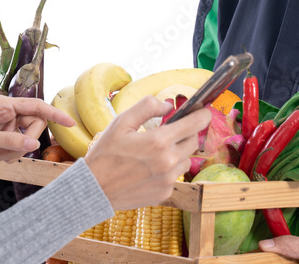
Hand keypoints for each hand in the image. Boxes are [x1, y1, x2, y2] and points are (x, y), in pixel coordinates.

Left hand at [0, 95, 74, 164]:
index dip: (54, 114)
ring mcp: (5, 125)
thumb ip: (9, 141)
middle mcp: (7, 112)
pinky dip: (6, 155)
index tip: (70, 122)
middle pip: (33, 126)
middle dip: (24, 142)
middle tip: (9, 150)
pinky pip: (15, 148)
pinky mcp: (1, 137)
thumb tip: (34, 146)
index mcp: (4, 104)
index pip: (36, 107)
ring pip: (24, 140)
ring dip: (11, 151)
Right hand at [84, 95, 211, 210]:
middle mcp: (168, 162)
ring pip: (186, 160)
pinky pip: (176, 176)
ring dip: (178, 152)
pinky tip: (150, 168)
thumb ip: (147, 107)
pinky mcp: (165, 193)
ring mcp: (168, 180)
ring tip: (156, 152)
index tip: (203, 110)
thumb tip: (168, 105)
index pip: (195, 124)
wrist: (95, 189)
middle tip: (171, 130)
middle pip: (193, 141)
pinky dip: (168, 170)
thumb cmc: (105, 154)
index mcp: (159, 141)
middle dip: (187, 132)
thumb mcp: (121, 122)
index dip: (202, 114)